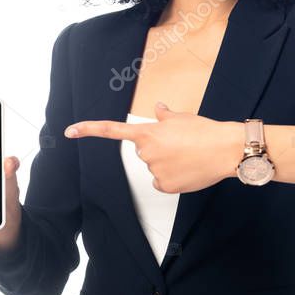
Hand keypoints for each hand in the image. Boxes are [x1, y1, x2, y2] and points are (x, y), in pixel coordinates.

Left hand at [64, 102, 242, 192]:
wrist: (226, 149)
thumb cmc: (205, 131)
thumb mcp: (181, 117)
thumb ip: (164, 116)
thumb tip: (158, 108)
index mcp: (147, 133)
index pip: (111, 130)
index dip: (88, 130)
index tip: (69, 132)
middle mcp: (146, 152)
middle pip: (144, 152)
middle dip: (158, 149)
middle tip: (181, 145)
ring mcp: (155, 171)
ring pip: (155, 168)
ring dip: (167, 163)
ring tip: (188, 156)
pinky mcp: (166, 186)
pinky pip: (162, 183)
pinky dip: (172, 179)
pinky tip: (187, 171)